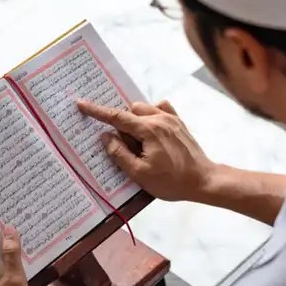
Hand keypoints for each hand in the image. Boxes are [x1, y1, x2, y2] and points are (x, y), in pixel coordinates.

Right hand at [76, 99, 215, 201]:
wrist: (204, 181)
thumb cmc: (172, 182)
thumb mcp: (140, 174)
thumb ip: (120, 154)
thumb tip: (106, 137)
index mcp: (149, 130)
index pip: (117, 117)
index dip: (97, 111)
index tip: (81, 104)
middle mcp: (160, 119)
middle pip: (130, 111)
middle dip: (121, 123)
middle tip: (124, 146)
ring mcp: (172, 119)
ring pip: (144, 109)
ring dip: (135, 120)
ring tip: (139, 143)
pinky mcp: (180, 123)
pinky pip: (160, 109)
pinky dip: (151, 116)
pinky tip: (150, 131)